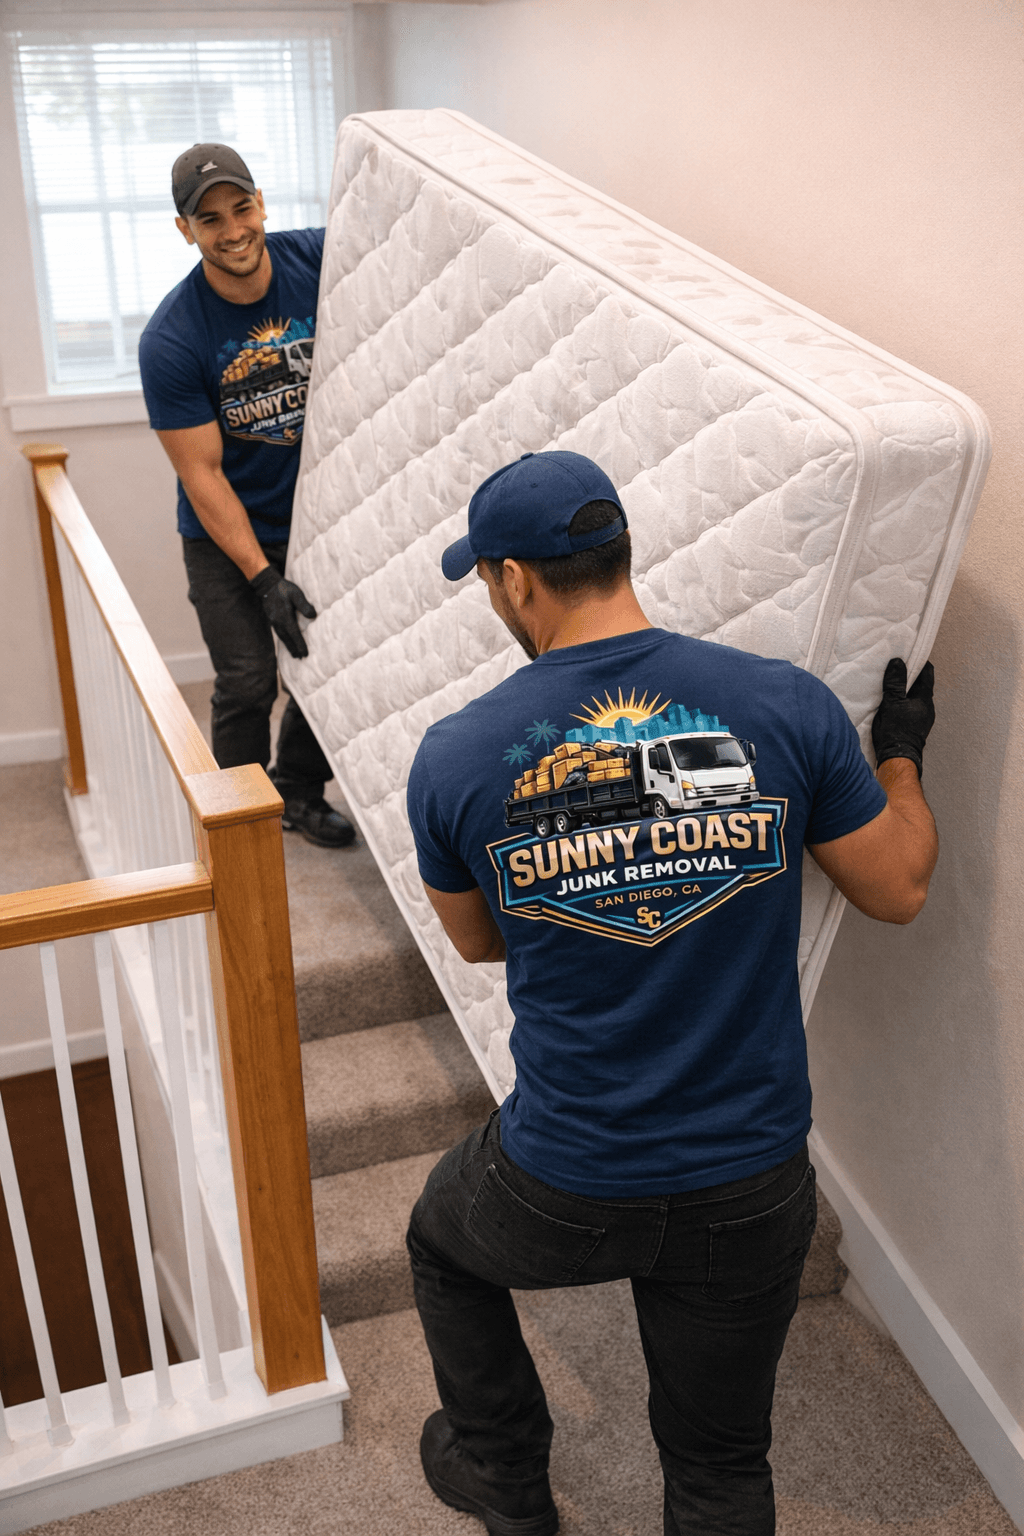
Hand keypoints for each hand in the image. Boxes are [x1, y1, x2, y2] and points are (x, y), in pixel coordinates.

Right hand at [249, 566, 315, 658]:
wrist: (266, 585)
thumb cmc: (284, 588)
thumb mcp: (296, 594)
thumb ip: (304, 605)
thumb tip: (313, 616)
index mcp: (285, 617)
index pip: (294, 634)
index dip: (300, 644)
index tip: (305, 653)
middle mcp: (278, 622)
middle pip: (287, 639)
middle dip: (294, 649)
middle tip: (300, 658)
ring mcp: (274, 621)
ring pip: (282, 637)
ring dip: (289, 646)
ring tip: (295, 655)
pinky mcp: (272, 620)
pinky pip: (279, 633)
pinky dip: (284, 640)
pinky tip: (287, 642)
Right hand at [871, 657, 934, 776]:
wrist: (897, 759)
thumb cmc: (896, 731)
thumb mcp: (892, 703)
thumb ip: (895, 682)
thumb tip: (897, 662)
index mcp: (925, 699)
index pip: (927, 673)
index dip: (919, 662)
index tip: (908, 654)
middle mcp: (927, 708)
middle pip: (921, 685)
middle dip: (910, 675)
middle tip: (896, 668)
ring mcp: (922, 719)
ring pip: (915, 698)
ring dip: (906, 690)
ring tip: (891, 685)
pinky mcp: (915, 728)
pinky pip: (911, 709)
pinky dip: (903, 702)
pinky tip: (891, 704)